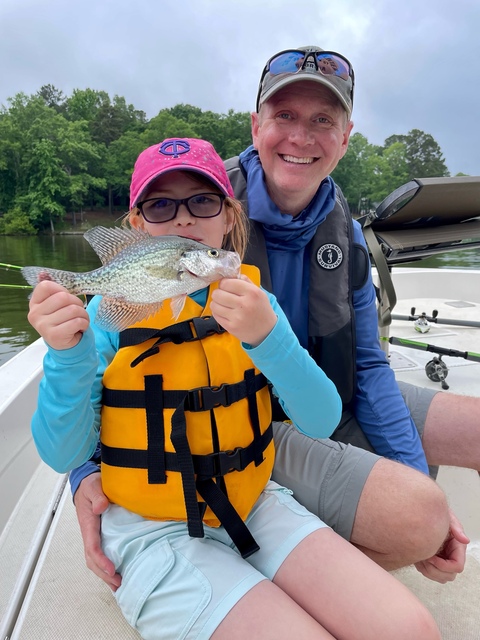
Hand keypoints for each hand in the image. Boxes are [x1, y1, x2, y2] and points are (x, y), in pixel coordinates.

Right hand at [27, 280, 88, 349]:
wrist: (65, 344)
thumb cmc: (63, 320)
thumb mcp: (56, 305)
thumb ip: (52, 289)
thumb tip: (43, 273)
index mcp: (34, 303)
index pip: (46, 286)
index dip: (61, 289)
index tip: (66, 298)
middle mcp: (35, 314)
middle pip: (63, 297)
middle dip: (77, 303)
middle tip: (78, 311)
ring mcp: (43, 326)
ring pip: (73, 310)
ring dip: (83, 314)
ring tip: (80, 319)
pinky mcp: (54, 336)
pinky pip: (77, 322)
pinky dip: (84, 323)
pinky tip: (80, 327)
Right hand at [73, 472, 121, 590]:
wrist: (87, 484)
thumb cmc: (91, 486)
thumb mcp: (93, 486)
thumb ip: (97, 496)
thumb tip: (101, 508)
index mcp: (88, 524)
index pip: (92, 547)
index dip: (101, 560)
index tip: (112, 569)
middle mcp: (89, 533)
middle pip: (92, 559)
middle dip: (104, 574)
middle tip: (119, 584)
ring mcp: (94, 536)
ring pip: (96, 560)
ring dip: (105, 574)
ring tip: (119, 585)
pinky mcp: (100, 536)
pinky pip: (101, 554)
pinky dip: (107, 566)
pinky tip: (117, 573)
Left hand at [210, 275, 276, 345]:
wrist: (267, 331)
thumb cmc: (261, 309)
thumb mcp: (259, 293)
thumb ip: (246, 282)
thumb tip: (232, 275)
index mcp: (252, 293)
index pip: (227, 283)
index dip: (224, 283)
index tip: (226, 286)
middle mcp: (244, 304)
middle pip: (218, 293)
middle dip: (218, 293)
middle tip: (223, 295)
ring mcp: (237, 317)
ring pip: (214, 304)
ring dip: (216, 303)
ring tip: (223, 304)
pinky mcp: (231, 327)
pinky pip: (215, 315)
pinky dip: (217, 312)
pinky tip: (224, 312)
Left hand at [414, 509, 468, 582]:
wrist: (422, 516)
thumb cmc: (436, 515)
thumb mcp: (447, 518)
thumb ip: (456, 527)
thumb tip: (465, 540)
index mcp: (457, 547)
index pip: (457, 566)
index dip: (444, 565)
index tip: (432, 557)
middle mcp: (452, 556)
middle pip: (449, 575)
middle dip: (434, 569)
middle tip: (424, 557)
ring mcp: (443, 560)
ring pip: (440, 578)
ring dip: (428, 570)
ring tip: (421, 557)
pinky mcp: (434, 563)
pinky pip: (431, 575)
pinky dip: (423, 570)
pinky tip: (419, 558)